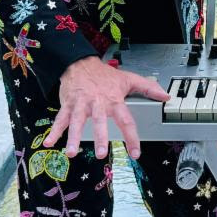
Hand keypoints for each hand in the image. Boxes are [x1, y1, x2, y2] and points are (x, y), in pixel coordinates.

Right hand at [44, 57, 168, 160]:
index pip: (126, 120)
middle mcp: (98, 103)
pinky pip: (60, 119)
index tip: (135, 153)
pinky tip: (50, 143)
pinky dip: (55, 131)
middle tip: (101, 154)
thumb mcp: (128, 79)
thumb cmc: (104, 75)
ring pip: (77, 121)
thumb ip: (148, 88)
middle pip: (100, 121)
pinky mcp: (68, 104)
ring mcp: (81, 104)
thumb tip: (166, 96)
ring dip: (74, 137)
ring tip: (71, 153)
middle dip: (100, 137)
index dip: (132, 137)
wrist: (80, 62)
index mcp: (114, 100)